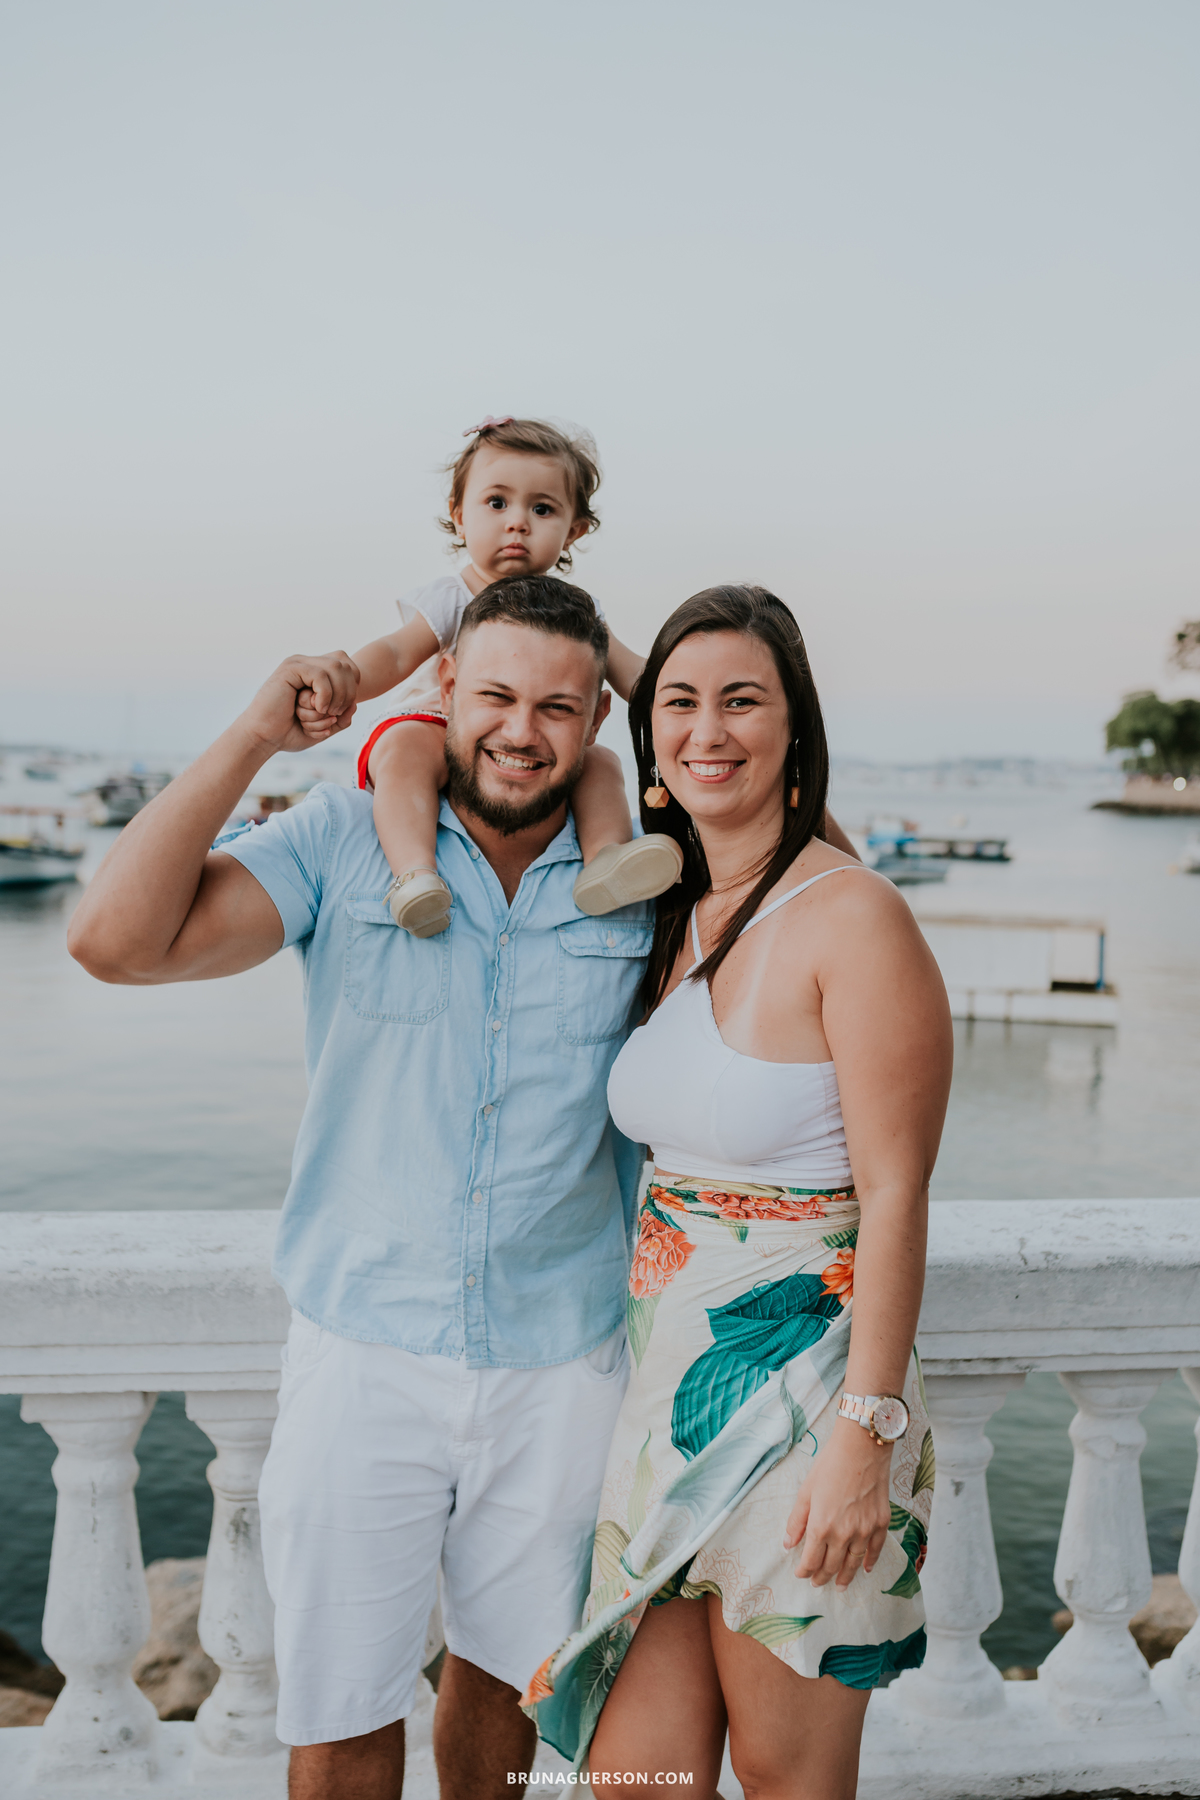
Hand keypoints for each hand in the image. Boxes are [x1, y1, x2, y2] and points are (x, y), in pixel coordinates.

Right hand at [290, 650, 360, 737]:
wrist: (263, 738)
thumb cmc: (290, 733)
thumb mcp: (325, 727)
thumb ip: (342, 716)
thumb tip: (354, 704)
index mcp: (314, 673)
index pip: (348, 666)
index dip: (353, 686)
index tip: (343, 709)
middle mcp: (307, 664)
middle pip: (345, 664)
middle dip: (349, 691)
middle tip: (336, 713)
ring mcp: (298, 664)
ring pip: (335, 667)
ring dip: (338, 694)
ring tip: (328, 713)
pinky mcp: (290, 669)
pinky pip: (320, 675)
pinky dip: (326, 695)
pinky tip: (319, 709)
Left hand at [783, 1418, 892, 1589]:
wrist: (861, 1448)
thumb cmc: (830, 1465)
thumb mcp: (806, 1491)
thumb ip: (797, 1521)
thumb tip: (788, 1544)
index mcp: (821, 1527)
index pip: (811, 1560)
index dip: (804, 1571)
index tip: (800, 1573)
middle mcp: (843, 1534)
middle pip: (832, 1565)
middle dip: (822, 1576)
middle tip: (817, 1583)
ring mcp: (865, 1530)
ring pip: (854, 1563)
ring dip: (845, 1576)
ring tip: (840, 1585)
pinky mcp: (880, 1523)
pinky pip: (875, 1550)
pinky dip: (870, 1562)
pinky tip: (865, 1569)